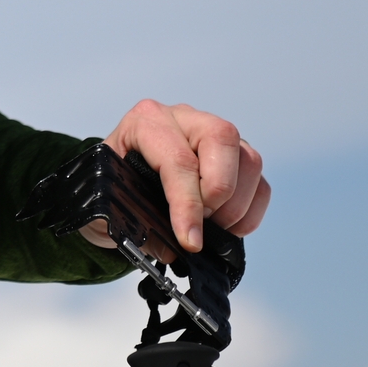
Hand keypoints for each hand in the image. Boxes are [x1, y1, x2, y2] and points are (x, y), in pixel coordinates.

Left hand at [78, 100, 270, 256]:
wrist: (115, 182)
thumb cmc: (110, 185)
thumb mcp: (108, 200)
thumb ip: (137, 221)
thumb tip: (172, 247)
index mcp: (146, 122)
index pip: (177, 158)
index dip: (187, 204)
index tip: (190, 240)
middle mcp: (184, 120)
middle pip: (222, 138)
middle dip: (218, 192)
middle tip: (202, 222)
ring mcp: (213, 137)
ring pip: (248, 160)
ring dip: (236, 206)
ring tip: (211, 227)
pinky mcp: (235, 159)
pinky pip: (260, 182)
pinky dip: (250, 212)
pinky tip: (227, 228)